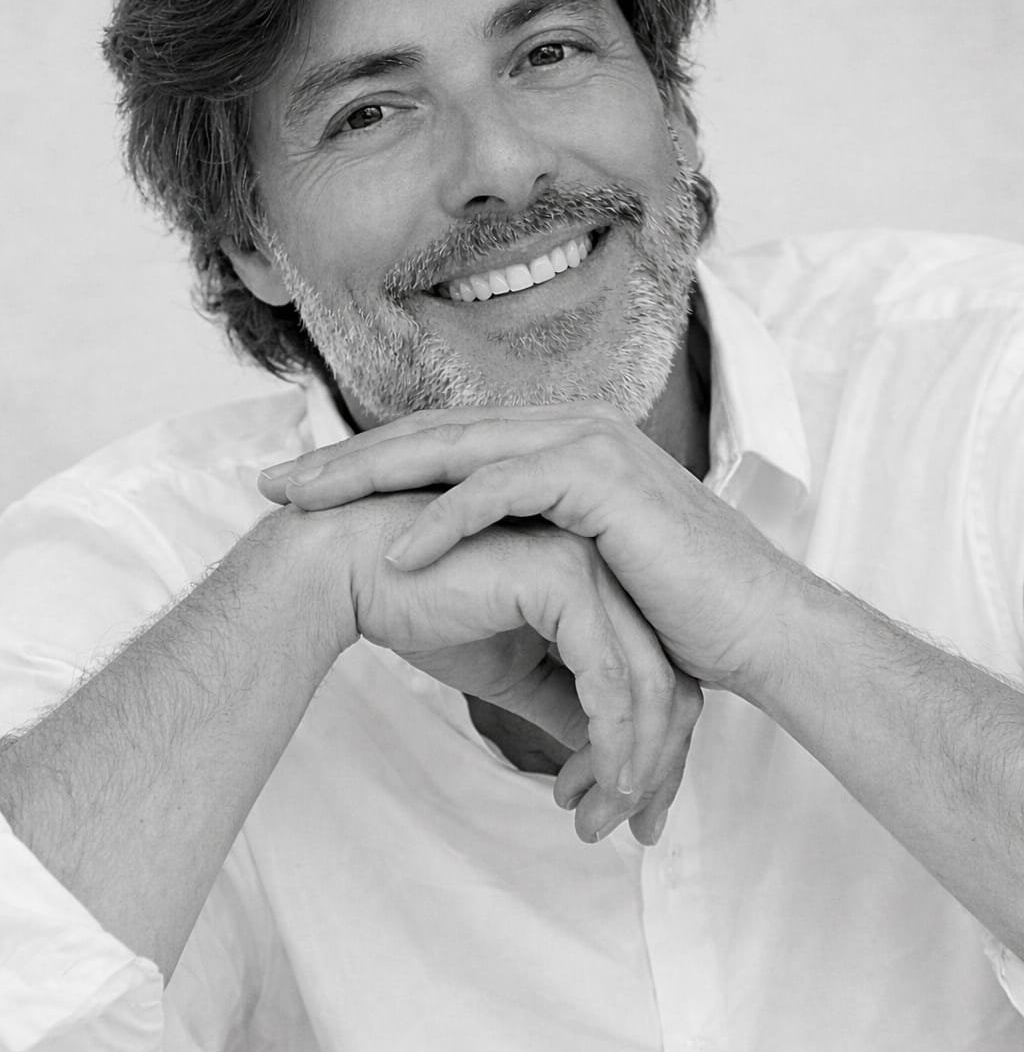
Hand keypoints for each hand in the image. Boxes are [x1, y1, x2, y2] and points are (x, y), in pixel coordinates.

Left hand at [263, 402, 788, 693]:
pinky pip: (503, 490)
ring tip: (305, 505)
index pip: (441, 445)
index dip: (365, 463)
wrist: (756, 624)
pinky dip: (447, 518)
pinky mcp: (599, 476)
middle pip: (429, 436)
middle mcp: (565, 427)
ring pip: (453, 450)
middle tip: (273, 485)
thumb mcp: (577, 568)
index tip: (300, 489)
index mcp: (554, 443)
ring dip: (372, 476)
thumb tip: (462, 566)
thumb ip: (522, 547)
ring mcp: (583, 442)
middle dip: (345, 460)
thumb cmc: (669, 608)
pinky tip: (395, 551)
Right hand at [276, 490, 700, 843]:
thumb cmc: (422, 609)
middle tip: (628, 830)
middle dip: (656, 766)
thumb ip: (565, 702)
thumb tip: (610, 758)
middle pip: (670, 679)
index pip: (656, 669)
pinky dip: (610, 741)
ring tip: (596, 822)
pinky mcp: (563, 579)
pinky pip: (610, 677)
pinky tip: (592, 782)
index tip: (628, 811)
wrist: (351, 570)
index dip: (653, 747)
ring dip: (633, 766)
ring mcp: (590, 564)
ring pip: (651, 684)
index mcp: (599, 576)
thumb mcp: (511, 670)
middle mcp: (607, 563)